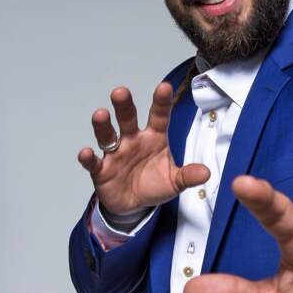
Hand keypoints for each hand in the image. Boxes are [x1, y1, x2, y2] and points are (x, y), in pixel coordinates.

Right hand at [77, 82, 209, 215]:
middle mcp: (133, 140)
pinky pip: (93, 163)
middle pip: (127, 119)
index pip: (158, 116)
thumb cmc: (154, 184)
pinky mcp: (101, 170)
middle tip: (120, 92)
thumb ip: (188, 176)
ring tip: (101, 114)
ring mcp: (115, 153)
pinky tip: (86, 152)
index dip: (161, 102)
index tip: (164, 87)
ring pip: (107, 135)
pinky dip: (88, 158)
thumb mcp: (175, 181)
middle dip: (124, 105)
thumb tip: (206, 173)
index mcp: (154, 138)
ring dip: (103, 125)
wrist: (134, 205)